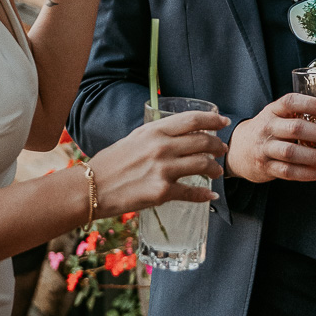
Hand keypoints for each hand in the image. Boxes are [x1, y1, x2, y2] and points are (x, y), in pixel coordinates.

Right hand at [90, 110, 228, 215]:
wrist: (91, 187)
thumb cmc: (111, 162)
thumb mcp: (134, 138)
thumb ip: (157, 135)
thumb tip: (179, 134)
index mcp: (154, 131)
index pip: (192, 120)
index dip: (213, 120)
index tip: (224, 122)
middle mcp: (161, 147)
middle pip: (202, 141)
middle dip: (217, 146)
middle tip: (222, 150)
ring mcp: (163, 170)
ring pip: (202, 165)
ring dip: (215, 169)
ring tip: (217, 172)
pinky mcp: (162, 192)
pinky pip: (192, 192)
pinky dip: (205, 195)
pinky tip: (210, 196)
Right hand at [226, 95, 315, 183]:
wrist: (238, 150)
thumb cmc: (268, 130)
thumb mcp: (278, 117)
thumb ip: (303, 115)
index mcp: (272, 111)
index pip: (290, 102)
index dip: (309, 104)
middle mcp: (267, 127)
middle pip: (295, 128)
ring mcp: (265, 148)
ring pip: (291, 152)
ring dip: (314, 156)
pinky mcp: (265, 167)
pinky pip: (286, 171)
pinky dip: (305, 173)